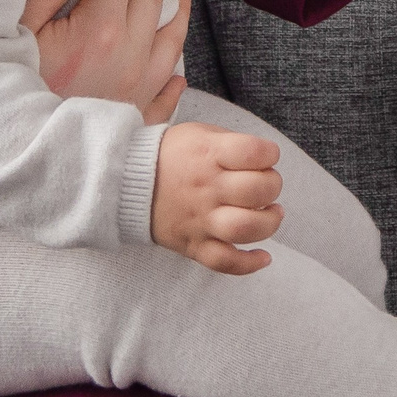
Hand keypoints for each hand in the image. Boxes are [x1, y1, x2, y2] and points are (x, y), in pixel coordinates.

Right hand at [24, 0, 191, 125]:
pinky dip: (175, 75)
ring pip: (172, 37)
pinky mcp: (138, 118)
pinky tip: (179, 71)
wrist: (18, 152)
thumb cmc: (9, 84)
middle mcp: (131, 55)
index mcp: (101, 28)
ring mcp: (140, 88)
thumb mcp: (23, 26)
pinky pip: (167, 91)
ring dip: (180, 6)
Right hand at [151, 121, 284, 273]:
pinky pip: (224, 262)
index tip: (266, 156)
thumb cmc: (170, 155)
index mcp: (207, 154)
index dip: (270, 154)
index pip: (254, 153)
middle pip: (257, 191)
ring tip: (272, 213)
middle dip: (273, 185)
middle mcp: (205, 188)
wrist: (123, 181)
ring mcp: (199, 219)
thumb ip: (232, 142)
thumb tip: (265, 158)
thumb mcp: (199, 133)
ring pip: (245, 228)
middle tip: (267, 184)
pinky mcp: (193, 245)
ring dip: (269, 223)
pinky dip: (249, 264)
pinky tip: (264, 256)